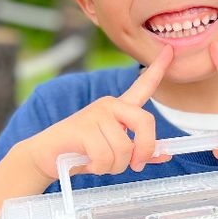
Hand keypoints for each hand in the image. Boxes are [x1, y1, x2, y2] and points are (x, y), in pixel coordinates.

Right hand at [20, 45, 174, 178]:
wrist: (47, 156)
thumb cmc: (82, 152)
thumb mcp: (115, 152)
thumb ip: (139, 151)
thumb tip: (166, 155)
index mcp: (119, 108)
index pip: (143, 86)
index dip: (158, 69)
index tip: (170, 51)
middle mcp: (110, 105)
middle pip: (145, 122)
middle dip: (144, 150)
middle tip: (135, 165)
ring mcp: (96, 113)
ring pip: (125, 148)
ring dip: (115, 166)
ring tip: (99, 164)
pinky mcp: (83, 127)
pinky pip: (105, 156)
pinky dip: (100, 167)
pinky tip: (89, 163)